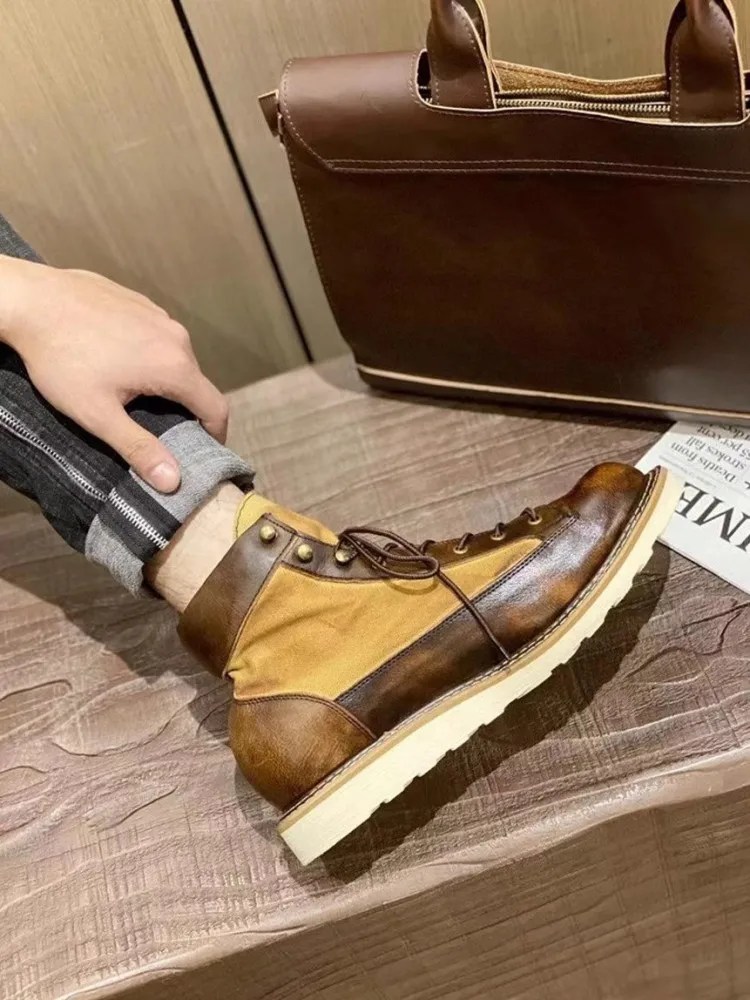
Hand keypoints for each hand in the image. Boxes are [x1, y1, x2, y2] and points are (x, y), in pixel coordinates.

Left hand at [0, 256, 228, 491]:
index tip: (204, 450)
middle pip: (196, 382)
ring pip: (176, 357)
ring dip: (164, 378)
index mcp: (174, 366)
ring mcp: (158, 314)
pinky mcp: (140, 302)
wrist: (28, 301)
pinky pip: (156, 335)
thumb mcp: (98, 414)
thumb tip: (173, 482)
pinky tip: (115, 359)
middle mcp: (176, 336)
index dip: (215, 434)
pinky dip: (147, 352)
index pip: (216, 408)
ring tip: (131, 393)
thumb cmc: (60, 358)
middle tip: (157, 427)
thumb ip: (140, 448)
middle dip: (184, 408)